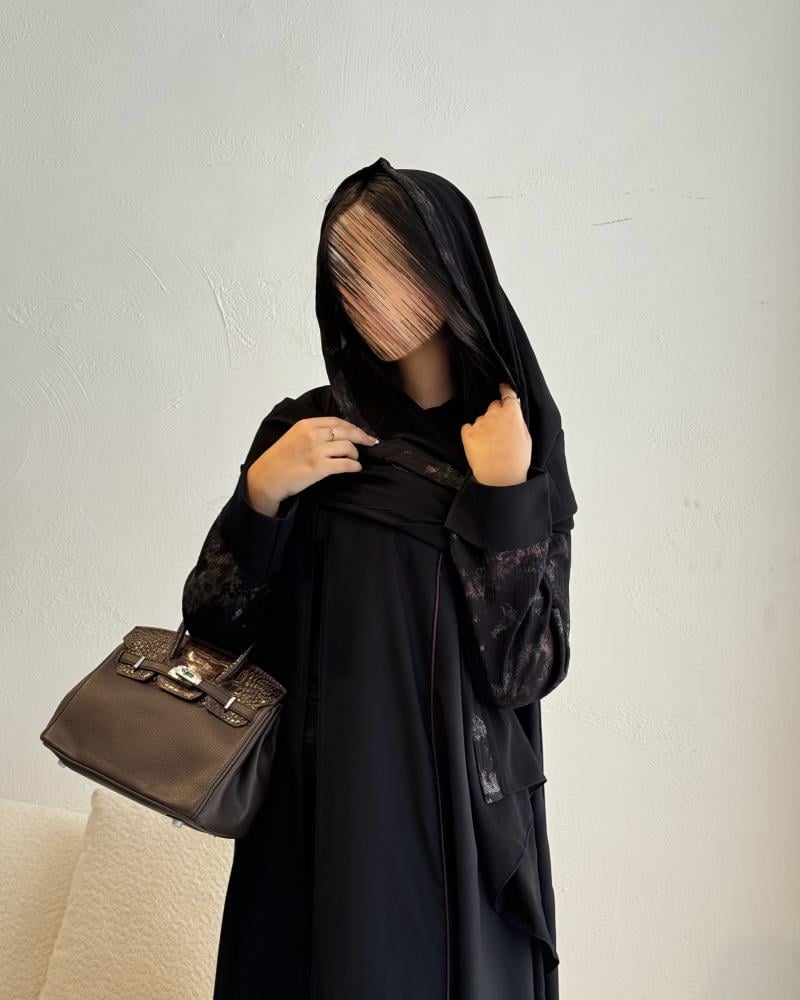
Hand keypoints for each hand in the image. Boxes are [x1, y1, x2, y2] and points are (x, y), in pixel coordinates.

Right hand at [246, 417, 378, 515]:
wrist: (266, 478)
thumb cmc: (279, 460)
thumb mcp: (294, 437)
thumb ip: (313, 432)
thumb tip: (336, 434)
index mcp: (307, 425)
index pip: (337, 421)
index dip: (353, 427)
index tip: (362, 432)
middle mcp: (313, 435)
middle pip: (347, 431)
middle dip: (362, 437)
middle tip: (371, 442)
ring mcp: (316, 451)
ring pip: (348, 447)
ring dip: (355, 454)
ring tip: (354, 460)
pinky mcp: (319, 467)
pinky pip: (345, 464)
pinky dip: (354, 466)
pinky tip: (355, 469)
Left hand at [460, 382, 531, 486]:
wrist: (500, 478)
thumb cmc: (516, 461)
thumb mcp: (526, 439)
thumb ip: (518, 422)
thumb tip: (514, 416)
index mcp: (512, 413)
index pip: (507, 393)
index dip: (505, 391)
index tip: (503, 388)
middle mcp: (494, 414)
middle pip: (493, 406)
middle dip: (496, 414)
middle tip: (499, 431)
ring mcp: (479, 423)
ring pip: (481, 419)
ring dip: (484, 427)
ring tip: (490, 445)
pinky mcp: (467, 433)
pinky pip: (468, 428)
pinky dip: (472, 434)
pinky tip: (480, 446)